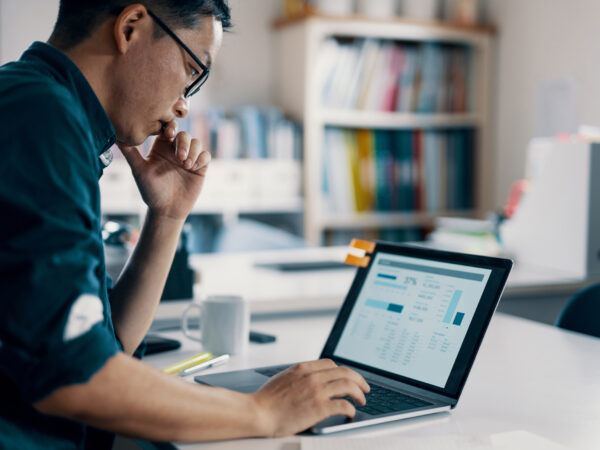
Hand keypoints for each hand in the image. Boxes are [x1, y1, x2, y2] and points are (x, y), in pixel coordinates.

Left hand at [117, 120, 210, 220]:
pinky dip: (201, 158)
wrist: (167, 210)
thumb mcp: (139, 170)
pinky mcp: (200, 168)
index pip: (168, 128)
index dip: (170, 126)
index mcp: (161, 146)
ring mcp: (189, 158)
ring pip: (197, 143)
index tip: (168, 133)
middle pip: (184, 134)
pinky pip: (205, 156)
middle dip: (183, 142)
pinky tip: (193, 168)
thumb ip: (130, 152)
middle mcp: (175, 150)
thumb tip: (115, 136)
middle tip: (179, 156)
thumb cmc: (150, 191)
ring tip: (186, 165)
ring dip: (193, 151)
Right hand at [250, 359, 369, 436]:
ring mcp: (317, 391)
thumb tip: (310, 378)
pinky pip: (344, 405)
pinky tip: (351, 413)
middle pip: (345, 372)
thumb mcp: (283, 378)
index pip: (331, 364)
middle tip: (364, 388)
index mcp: (303, 368)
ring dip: (359, 393)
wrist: (257, 412)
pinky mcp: (319, 408)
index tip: (348, 379)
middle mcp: (312, 376)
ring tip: (361, 400)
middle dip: (359, 380)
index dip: (343, 371)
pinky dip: (352, 409)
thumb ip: (299, 376)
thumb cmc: (265, 400)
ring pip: (348, 385)